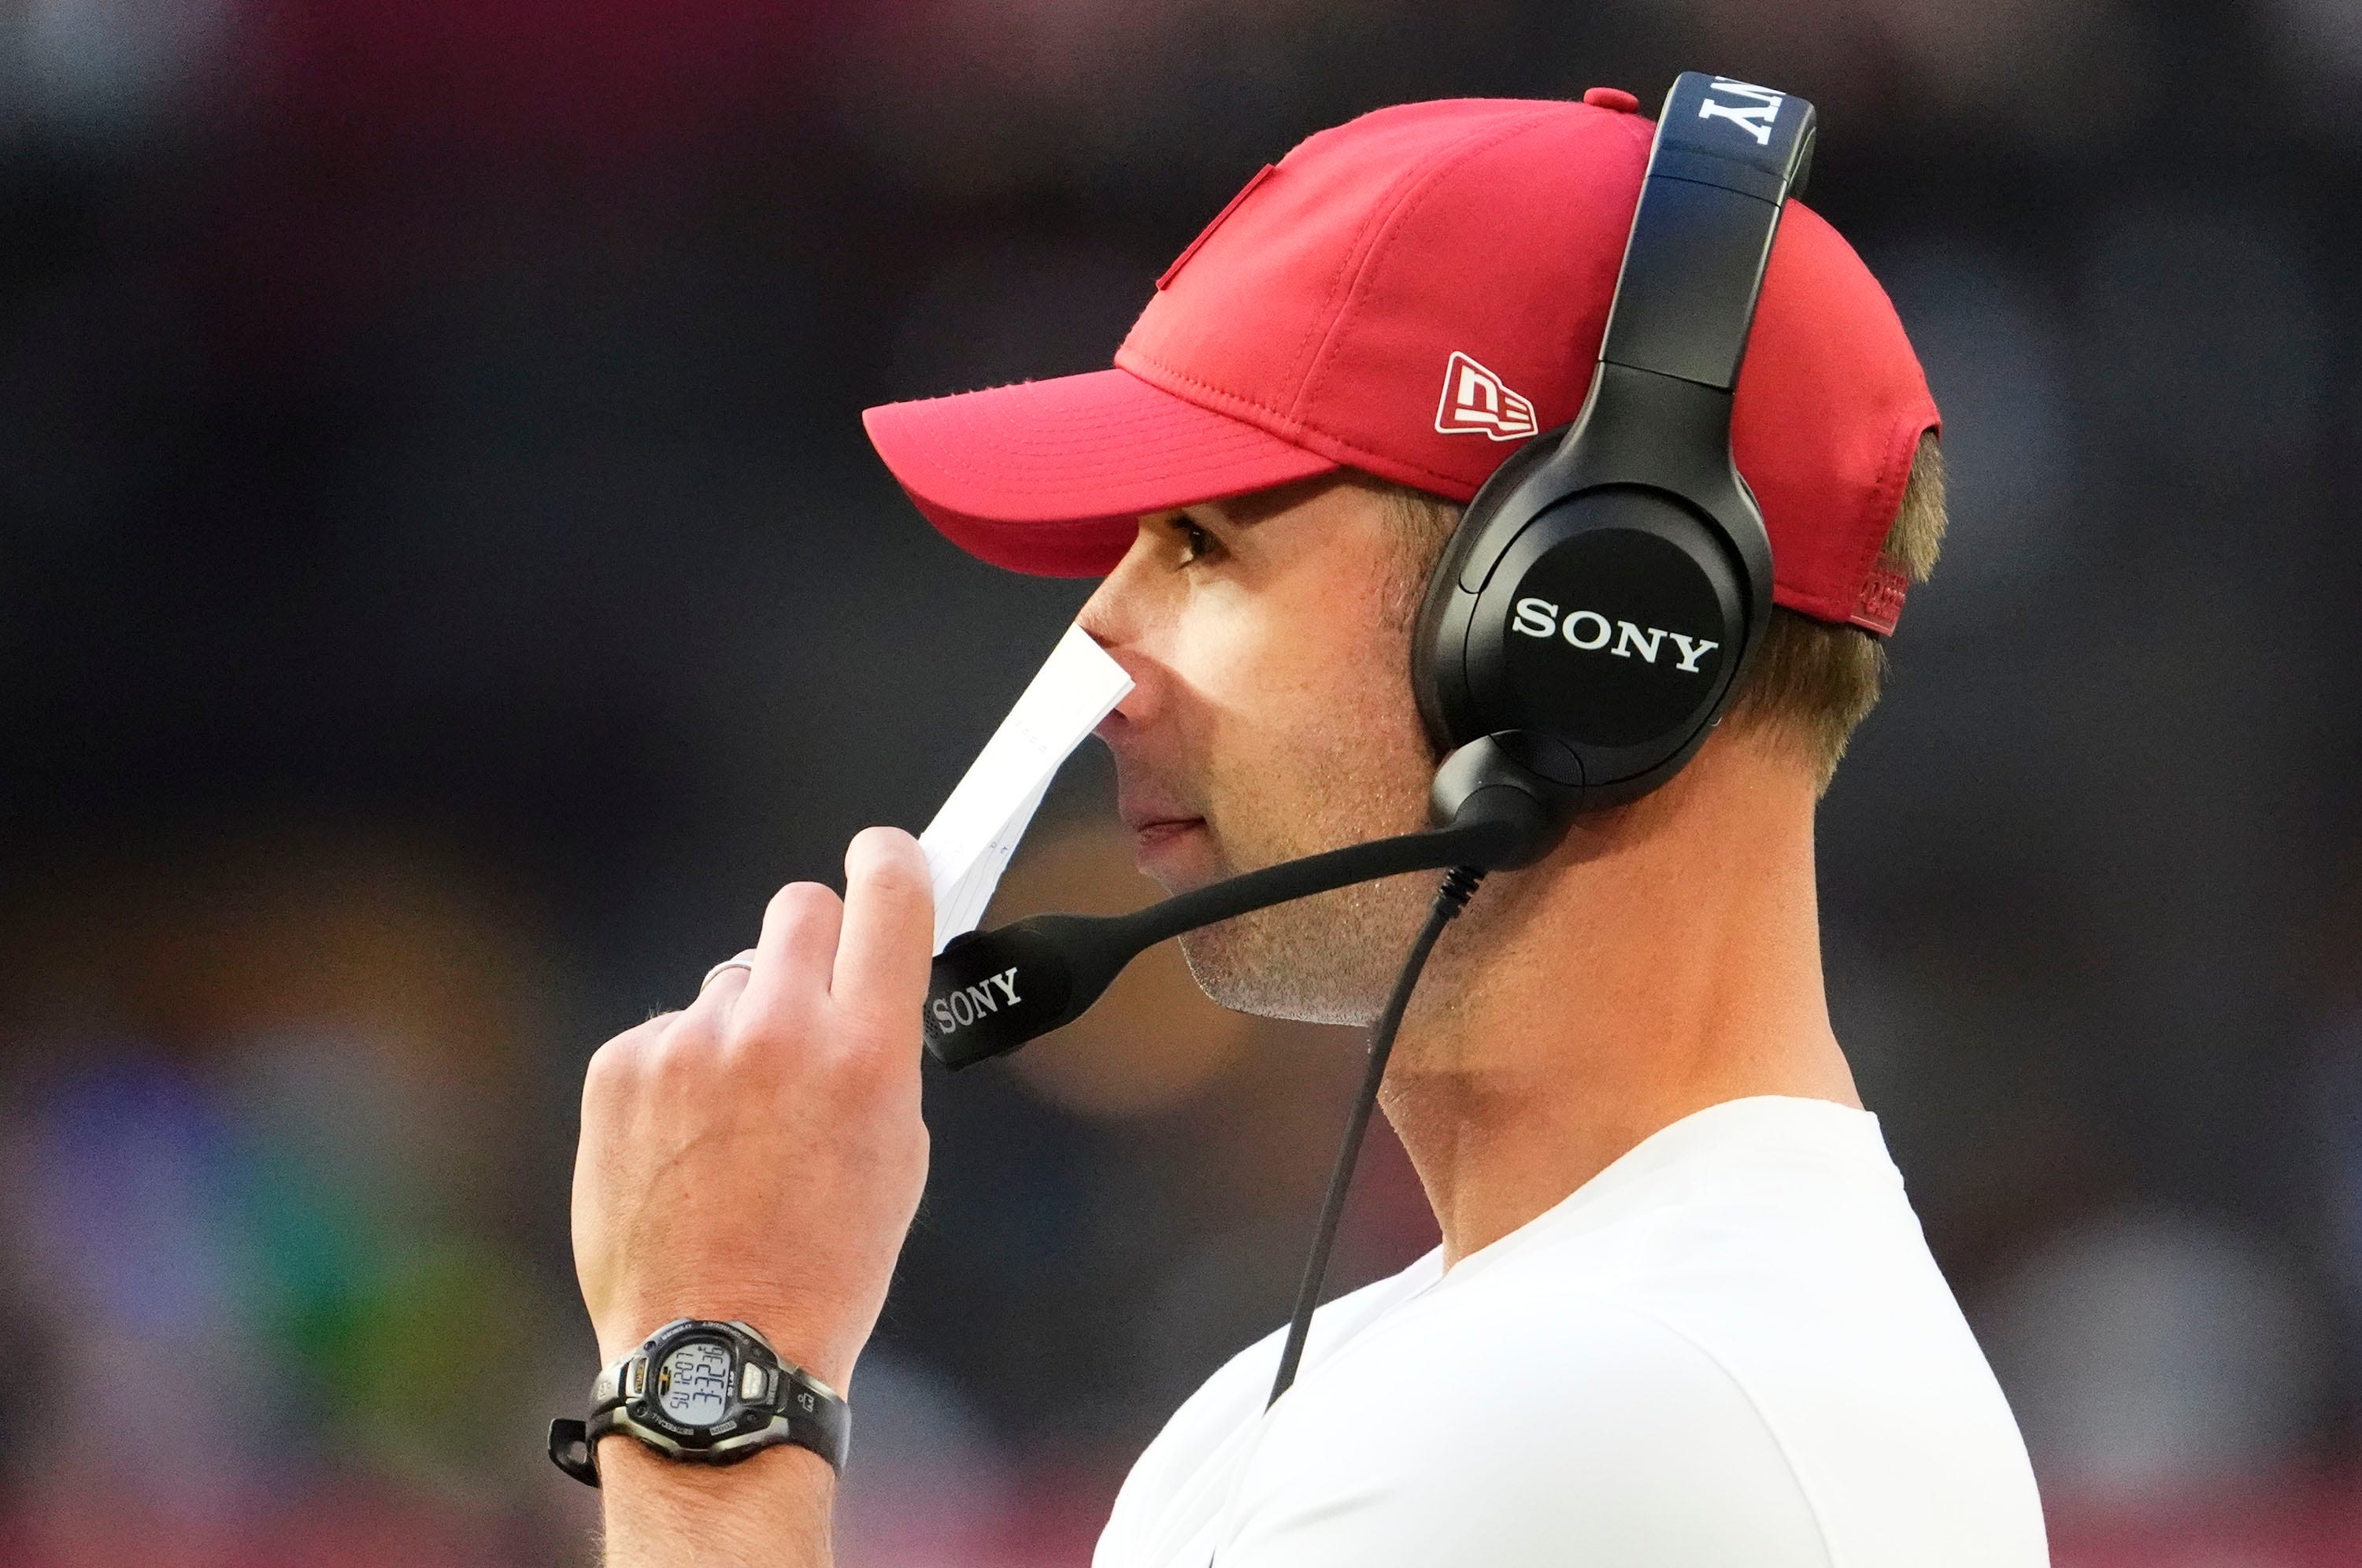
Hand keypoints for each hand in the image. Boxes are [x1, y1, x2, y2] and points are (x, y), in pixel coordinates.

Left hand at [572, 827, 933, 1390]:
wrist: (717, 1347)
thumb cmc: (826, 1260)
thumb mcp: (897, 1149)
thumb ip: (881, 1049)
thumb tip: (857, 981)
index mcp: (866, 1052)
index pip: (888, 893)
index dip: (892, 860)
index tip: (888, 857)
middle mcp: (777, 1032)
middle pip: (798, 909)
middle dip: (813, 945)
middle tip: (812, 1005)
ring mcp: (688, 1047)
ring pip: (731, 982)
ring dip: (742, 1026)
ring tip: (739, 1121)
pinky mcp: (620, 1067)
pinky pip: (666, 1033)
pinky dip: (680, 1073)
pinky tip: (688, 1143)